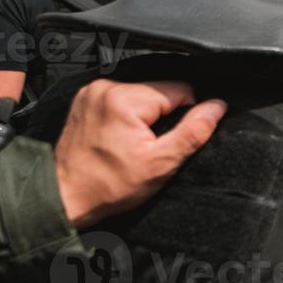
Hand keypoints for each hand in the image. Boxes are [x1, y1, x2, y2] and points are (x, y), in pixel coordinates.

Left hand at [56, 80, 227, 228]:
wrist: (66, 195)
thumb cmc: (109, 185)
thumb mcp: (161, 164)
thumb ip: (193, 131)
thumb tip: (217, 106)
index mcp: (125, 98)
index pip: (180, 89)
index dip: (187, 115)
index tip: (170, 140)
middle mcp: (106, 87)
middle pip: (160, 90)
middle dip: (164, 116)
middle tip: (151, 145)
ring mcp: (93, 92)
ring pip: (143, 94)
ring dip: (147, 115)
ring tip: (135, 142)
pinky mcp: (87, 99)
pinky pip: (124, 98)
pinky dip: (130, 114)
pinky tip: (123, 136)